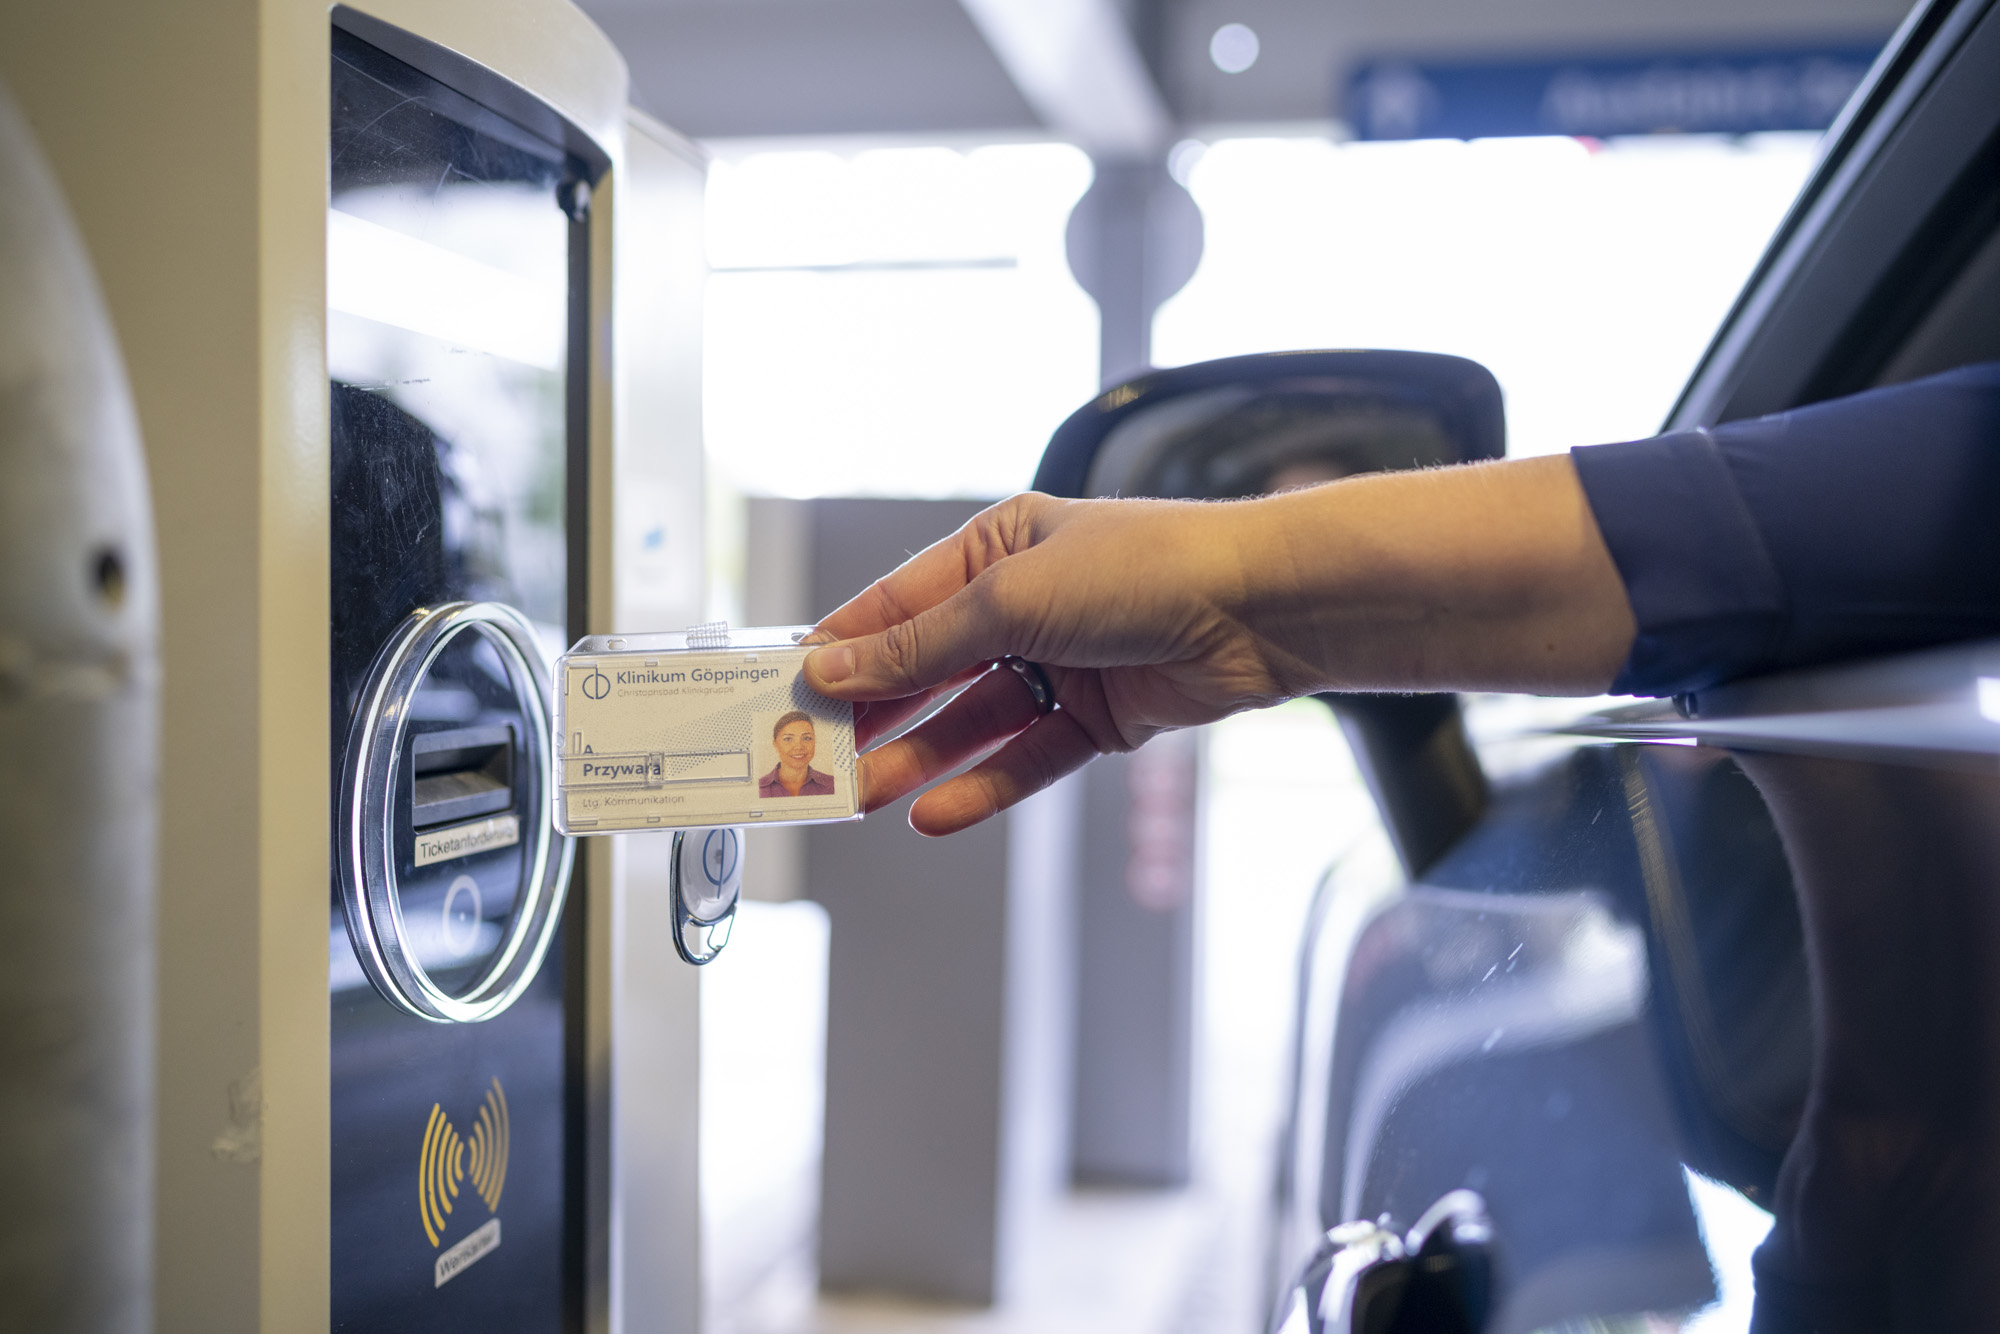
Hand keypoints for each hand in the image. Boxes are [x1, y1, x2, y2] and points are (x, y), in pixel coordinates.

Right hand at [805, 492, 1285, 835]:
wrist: (1257, 607)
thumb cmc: (1138, 568)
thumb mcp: (1008, 599)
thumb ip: (918, 645)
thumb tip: (833, 669)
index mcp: (994, 548)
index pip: (896, 606)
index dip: (841, 650)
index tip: (783, 693)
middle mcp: (1023, 605)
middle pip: (929, 670)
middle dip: (874, 715)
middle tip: (813, 761)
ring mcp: (1060, 663)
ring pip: (971, 721)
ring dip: (917, 758)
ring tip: (859, 797)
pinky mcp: (1098, 718)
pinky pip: (1026, 757)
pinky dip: (982, 785)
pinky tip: (933, 813)